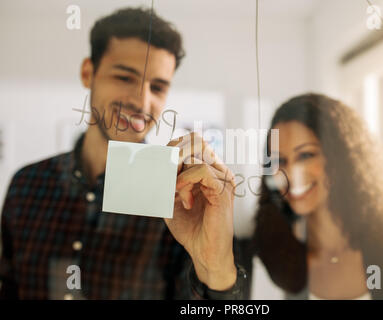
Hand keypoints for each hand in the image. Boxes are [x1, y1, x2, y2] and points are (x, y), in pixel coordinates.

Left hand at [164, 133, 236, 290]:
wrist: (204, 252)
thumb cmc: (189, 227)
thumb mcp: (170, 198)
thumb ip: (164, 178)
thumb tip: (146, 159)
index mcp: (208, 169)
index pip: (190, 141)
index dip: (171, 148)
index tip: (157, 168)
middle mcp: (218, 169)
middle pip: (195, 139)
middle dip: (173, 153)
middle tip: (163, 174)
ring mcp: (223, 178)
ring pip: (195, 155)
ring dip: (177, 174)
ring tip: (175, 194)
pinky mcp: (223, 189)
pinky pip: (201, 170)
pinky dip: (185, 180)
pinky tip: (183, 198)